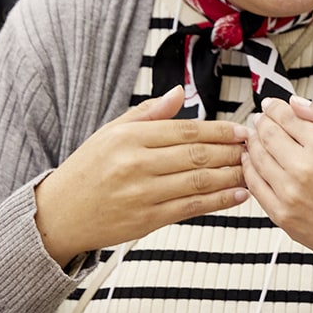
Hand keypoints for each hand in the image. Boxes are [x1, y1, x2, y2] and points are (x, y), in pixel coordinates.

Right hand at [33, 86, 246, 266]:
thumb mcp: (110, 133)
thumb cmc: (87, 170)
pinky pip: (192, 207)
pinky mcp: (147, 219)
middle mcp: (136, 164)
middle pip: (197, 155)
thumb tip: (180, 92)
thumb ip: (148, 112)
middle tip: (254, 149)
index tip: (242, 131)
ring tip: (252, 170)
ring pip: (199, 181)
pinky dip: (219, 201)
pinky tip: (238, 194)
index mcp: (130, 137)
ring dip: (232, 176)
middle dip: (232, 152)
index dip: (220, 130)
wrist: (58, 215)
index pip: (186, 130)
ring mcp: (142, 193)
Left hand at [241, 97, 312, 282]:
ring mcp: (289, 194)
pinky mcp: (282, 216)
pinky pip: (255, 185)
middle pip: (267, 135)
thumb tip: (298, 103)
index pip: (286, 117)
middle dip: (261, 122)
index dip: (275, 107)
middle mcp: (303, 170)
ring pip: (256, 158)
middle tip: (262, 118)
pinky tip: (253, 161)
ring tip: (257, 137)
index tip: (272, 105)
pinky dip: (249, 169)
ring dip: (253, 143)